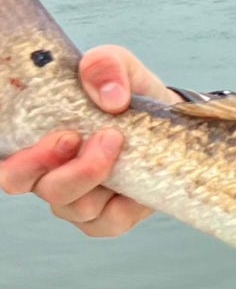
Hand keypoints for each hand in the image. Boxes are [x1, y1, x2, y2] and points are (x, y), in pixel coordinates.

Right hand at [0, 46, 174, 237]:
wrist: (167, 118)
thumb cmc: (125, 94)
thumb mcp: (117, 67)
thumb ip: (104, 66)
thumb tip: (110, 96)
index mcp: (36, 145)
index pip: (7, 166)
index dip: (22, 160)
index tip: (63, 135)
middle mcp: (49, 176)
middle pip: (33, 187)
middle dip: (66, 168)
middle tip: (92, 138)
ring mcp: (78, 200)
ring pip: (74, 206)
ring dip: (97, 174)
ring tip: (121, 141)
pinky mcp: (109, 219)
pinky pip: (110, 222)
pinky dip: (127, 203)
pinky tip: (139, 177)